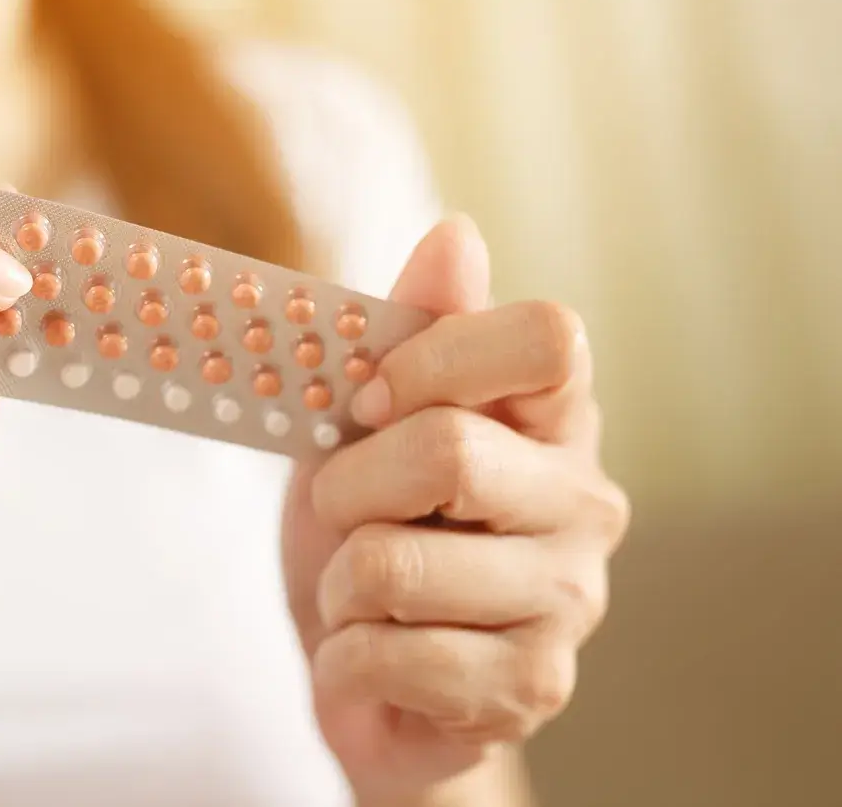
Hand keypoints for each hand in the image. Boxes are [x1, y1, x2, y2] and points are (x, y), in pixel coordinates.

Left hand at [281, 215, 629, 803]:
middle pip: (449, 450)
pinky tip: (368, 655)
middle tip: (342, 514)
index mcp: (553, 418)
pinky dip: (342, 656)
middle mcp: (585, 501)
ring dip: (337, 582)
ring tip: (358, 596)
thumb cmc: (371, 529)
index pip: (547, 337)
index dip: (433, 358)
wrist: (366, 672)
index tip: (365, 402)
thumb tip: (456, 234)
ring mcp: (570, 601)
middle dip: (348, 487)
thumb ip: (410, 332)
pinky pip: (389, 655)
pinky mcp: (532, 686)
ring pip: (397, 563)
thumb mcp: (365, 423)